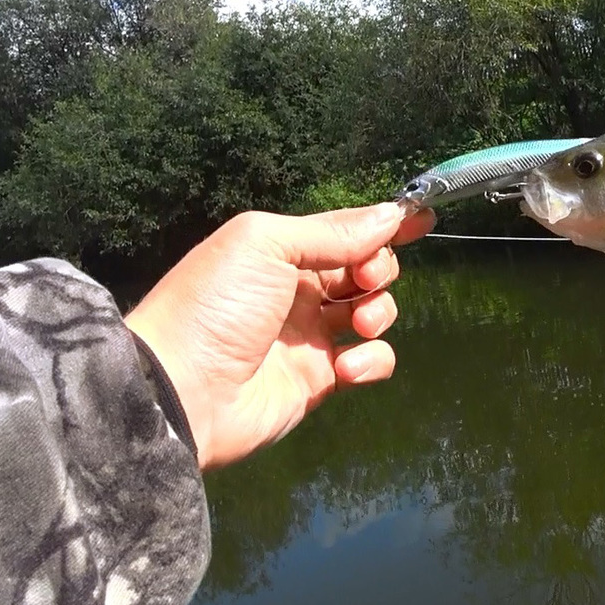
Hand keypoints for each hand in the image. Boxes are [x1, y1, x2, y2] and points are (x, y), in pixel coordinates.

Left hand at [123, 203, 434, 470]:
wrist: (182, 390)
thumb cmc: (215, 305)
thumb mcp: (267, 245)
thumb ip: (334, 231)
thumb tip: (392, 214)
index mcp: (280, 252)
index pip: (345, 230)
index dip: (384, 225)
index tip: (423, 218)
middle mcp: (297, 290)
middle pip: (366, 269)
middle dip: (379, 268)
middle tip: (365, 278)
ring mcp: (309, 336)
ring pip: (373, 312)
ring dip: (379, 311)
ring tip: (359, 324)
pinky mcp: (318, 380)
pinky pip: (369, 362)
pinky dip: (371, 360)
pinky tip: (346, 367)